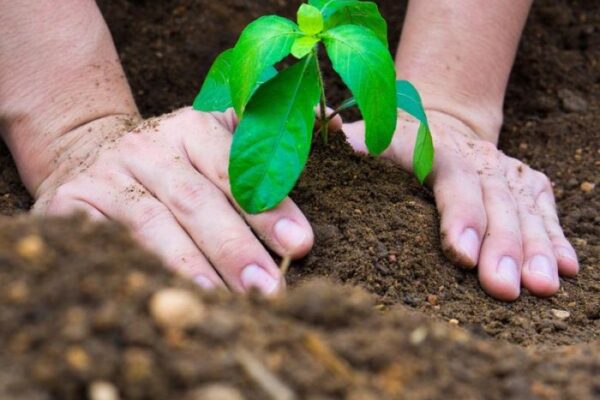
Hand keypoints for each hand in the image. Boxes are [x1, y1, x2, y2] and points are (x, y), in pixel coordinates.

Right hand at [33, 108, 316, 294]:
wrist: (88, 147)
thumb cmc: (173, 160)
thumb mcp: (212, 144)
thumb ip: (259, 157)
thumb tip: (325, 175)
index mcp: (192, 127)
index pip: (237, 168)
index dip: (269, 209)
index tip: (301, 245)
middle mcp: (148, 146)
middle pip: (197, 201)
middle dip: (236, 248)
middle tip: (270, 290)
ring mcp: (107, 175)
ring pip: (153, 226)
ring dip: (190, 266)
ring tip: (223, 301)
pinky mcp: (71, 203)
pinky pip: (105, 243)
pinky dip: (137, 269)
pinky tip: (165, 296)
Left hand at [343, 111, 578, 300]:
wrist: (434, 124)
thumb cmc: (387, 144)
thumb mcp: (362, 137)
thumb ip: (340, 136)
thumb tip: (323, 118)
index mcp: (433, 148)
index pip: (451, 177)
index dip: (459, 213)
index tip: (461, 253)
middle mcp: (475, 157)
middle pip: (494, 199)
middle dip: (501, 245)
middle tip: (502, 288)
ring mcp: (504, 169)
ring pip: (525, 208)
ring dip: (535, 247)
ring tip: (541, 287)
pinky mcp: (525, 183)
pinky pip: (545, 209)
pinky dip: (556, 237)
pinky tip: (565, 268)